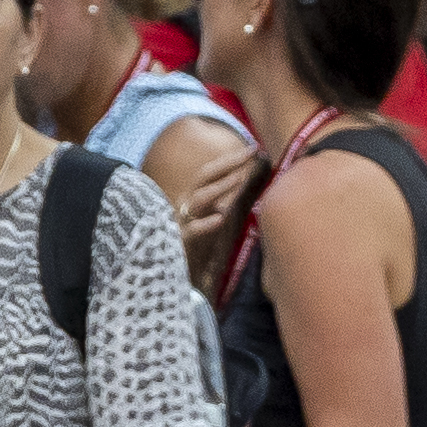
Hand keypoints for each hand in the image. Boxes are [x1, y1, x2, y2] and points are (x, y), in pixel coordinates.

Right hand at [177, 145, 266, 295]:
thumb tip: (251, 180)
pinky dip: (204, 225)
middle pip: (203, 177)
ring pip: (198, 200)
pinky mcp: (178, 244)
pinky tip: (219, 219)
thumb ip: (229, 203)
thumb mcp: (214, 222)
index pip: (211, 173)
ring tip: (239, 178)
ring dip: (219, 187)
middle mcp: (185, 206)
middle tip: (250, 153)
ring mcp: (180, 223)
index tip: (254, 148)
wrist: (172, 278)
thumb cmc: (197, 249)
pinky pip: (190, 231)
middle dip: (228, 163)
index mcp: (193, 200)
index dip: (231, 160)